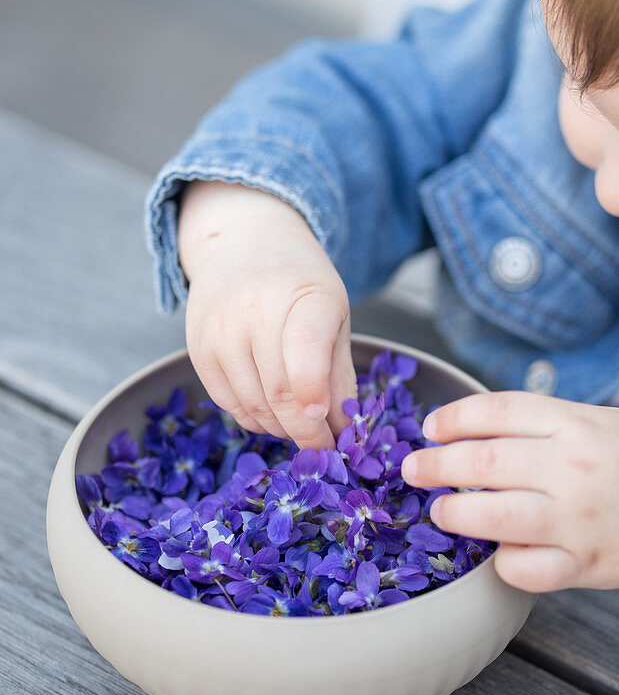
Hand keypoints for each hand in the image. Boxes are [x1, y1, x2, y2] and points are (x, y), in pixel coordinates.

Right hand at [178, 181, 356, 448]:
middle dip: (307, 434)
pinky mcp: (198, 350)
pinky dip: (254, 419)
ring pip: (253, 407)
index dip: (314, 396)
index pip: (304, 352)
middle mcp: (255, 311)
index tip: (330, 430)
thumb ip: (340, 374)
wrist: (243, 245)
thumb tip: (346, 433)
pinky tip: (271, 412)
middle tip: (325, 449)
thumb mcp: (335, 315)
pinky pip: (229, 404)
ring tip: (300, 425)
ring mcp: (220, 332)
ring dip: (281, 429)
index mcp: (303, 297)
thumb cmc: (299, 284)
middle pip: (280, 394)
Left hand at [401, 391, 618, 593]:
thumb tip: (471, 431)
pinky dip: (502, 562)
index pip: (497, 411)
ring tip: (441, 511)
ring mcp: (577, 519)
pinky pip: (525, 569)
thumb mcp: (597, 420)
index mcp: (574, 423)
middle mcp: (572, 468)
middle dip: (437, 466)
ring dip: (455, 513)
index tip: (431, 428)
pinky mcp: (585, 564)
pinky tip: (498, 552)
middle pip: (484, 461)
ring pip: (495, 516)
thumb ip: (540, 423)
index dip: (453, 418)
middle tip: (414, 470)